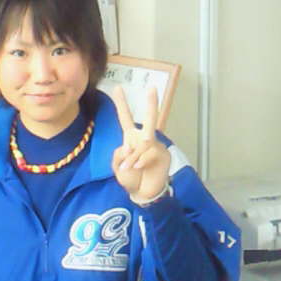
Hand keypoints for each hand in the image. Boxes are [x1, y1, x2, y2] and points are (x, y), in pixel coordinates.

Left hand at [111, 86, 170, 201]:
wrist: (142, 192)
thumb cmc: (130, 177)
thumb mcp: (117, 166)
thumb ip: (119, 155)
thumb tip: (128, 147)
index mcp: (130, 138)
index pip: (125, 118)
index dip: (121, 104)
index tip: (117, 87)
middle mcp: (144, 139)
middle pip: (149, 119)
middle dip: (151, 104)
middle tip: (152, 88)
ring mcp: (156, 146)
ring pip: (145, 143)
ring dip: (133, 157)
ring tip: (127, 168)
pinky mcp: (163, 155)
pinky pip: (150, 153)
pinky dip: (140, 161)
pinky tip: (137, 168)